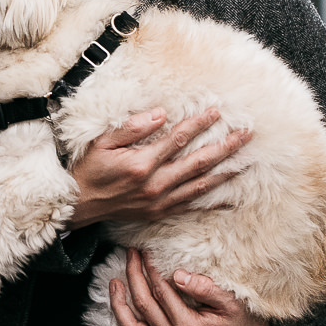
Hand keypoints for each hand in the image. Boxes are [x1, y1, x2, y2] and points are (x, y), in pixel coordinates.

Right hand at [67, 108, 251, 228]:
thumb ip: (131, 128)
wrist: (78, 205)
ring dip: (226, 172)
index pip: (178, 139)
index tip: (217, 112)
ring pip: (201, 185)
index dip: (199, 124)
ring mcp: (159, 202)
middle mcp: (155, 185)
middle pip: (198, 163)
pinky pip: (192, 206)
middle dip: (225, 147)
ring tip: (247, 160)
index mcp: (141, 164)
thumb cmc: (88, 169)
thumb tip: (161, 115)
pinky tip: (231, 197)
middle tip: (247, 134)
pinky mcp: (159, 213)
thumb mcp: (101, 142)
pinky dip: (213, 202)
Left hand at [109, 248, 276, 325]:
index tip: (146, 250)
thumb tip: (178, 275)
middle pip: (143, 305)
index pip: (161, 291)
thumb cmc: (245, 321)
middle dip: (133, 276)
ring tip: (114, 283)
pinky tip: (120, 324)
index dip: (151, 269)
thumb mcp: (232, 303)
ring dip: (120, 305)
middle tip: (131, 254)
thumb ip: (206, 288)